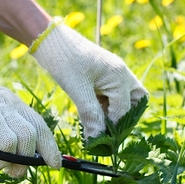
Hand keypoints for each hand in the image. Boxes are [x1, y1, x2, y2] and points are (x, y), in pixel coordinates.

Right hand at [0, 65, 60, 176]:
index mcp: (13, 104)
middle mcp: (4, 105)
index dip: (49, 148)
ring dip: (4, 161)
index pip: (39, 126)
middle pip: (28, 137)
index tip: (55, 165)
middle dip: (24, 161)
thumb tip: (26, 162)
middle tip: (13, 172)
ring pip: (10, 142)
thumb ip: (10, 130)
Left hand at [30, 19, 147, 137]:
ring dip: (113, 114)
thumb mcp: (77, 90)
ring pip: (124, 100)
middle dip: (123, 120)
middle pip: (135, 103)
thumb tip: (97, 139)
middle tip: (106, 133)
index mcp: (119, 76)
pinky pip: (112, 95)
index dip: (112, 129)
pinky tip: (90, 115)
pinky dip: (105, 107)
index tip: (99, 143)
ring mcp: (114, 74)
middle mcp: (122, 74)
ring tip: (96, 125)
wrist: (49, 39)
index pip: (123, 111)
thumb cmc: (63, 60)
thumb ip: (91, 114)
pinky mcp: (104, 75)